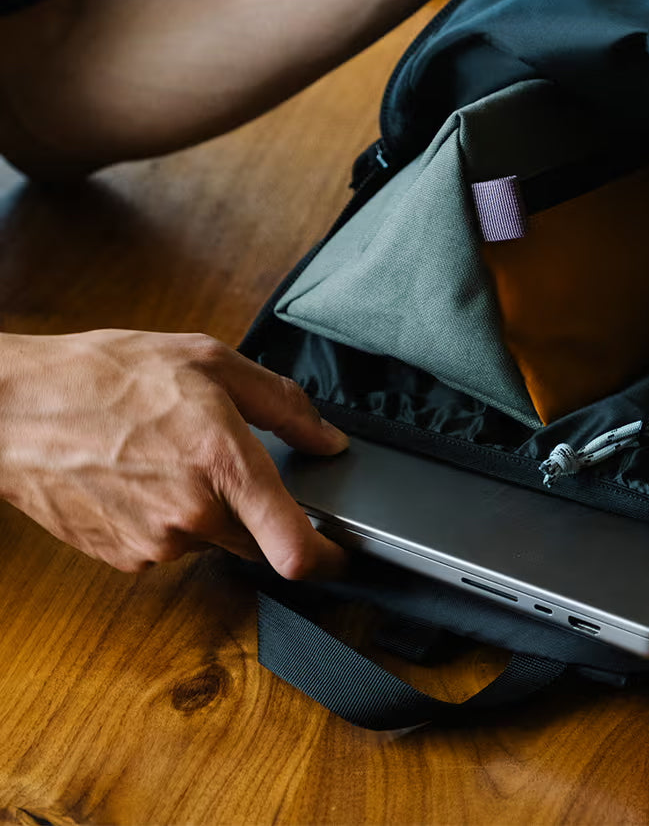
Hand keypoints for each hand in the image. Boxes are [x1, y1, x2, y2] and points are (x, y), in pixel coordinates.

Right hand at [0, 329, 347, 578]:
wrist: (15, 408)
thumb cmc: (106, 376)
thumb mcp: (210, 362)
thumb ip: (283, 405)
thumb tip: (329, 440)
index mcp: (222, 462)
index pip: (293, 545)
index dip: (329, 559)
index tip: (342, 555)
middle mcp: (193, 515)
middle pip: (259, 539)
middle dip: (260, 511)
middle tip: (225, 460)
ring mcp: (156, 544)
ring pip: (215, 539)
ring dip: (212, 508)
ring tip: (174, 455)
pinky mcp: (125, 558)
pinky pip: (175, 544)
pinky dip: (175, 517)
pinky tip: (148, 476)